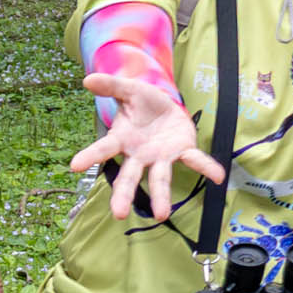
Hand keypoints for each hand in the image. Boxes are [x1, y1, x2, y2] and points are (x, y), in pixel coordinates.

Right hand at [69, 77, 228, 226]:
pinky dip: (207, 168)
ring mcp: (161, 156)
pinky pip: (195, 160)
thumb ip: (111, 86)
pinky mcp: (182, 151)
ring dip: (161, 196)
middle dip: (124, 194)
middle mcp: (139, 154)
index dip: (90, 156)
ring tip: (163, 214)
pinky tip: (218, 177)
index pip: (104, 148)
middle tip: (118, 213)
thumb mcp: (129, 90)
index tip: (74, 165)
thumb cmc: (142, 103)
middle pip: (129, 175)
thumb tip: (87, 78)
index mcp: (122, 139)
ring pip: (159, 178)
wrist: (166, 105)